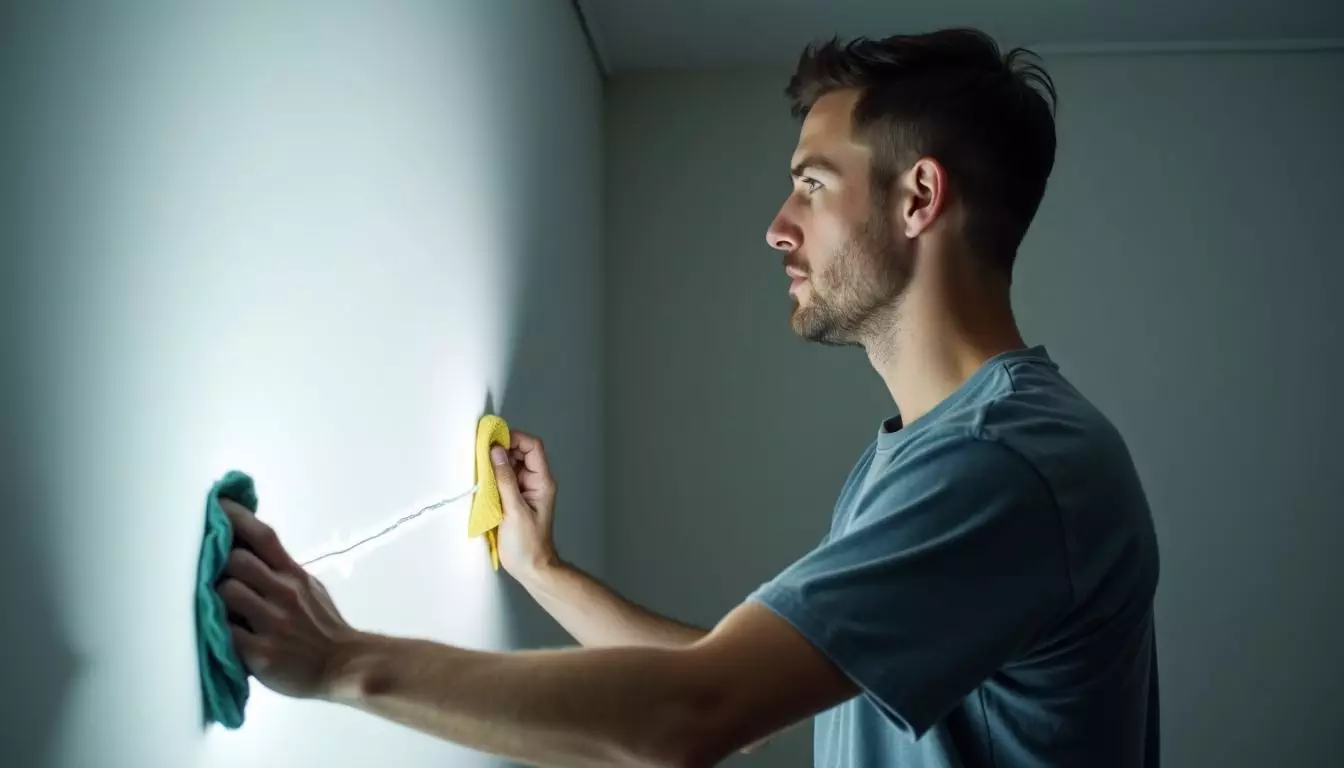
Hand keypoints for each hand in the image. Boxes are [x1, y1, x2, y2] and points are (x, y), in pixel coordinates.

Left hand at [217, 500, 359, 700]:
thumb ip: (281, 571)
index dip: (237, 517)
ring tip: (215, 606)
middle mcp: (285, 594)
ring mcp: (273, 623)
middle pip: (238, 560)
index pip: (264, 536)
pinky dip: (216, 629)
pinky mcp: (260, 653)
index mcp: (295, 576)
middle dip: (219, 564)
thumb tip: (247, 546)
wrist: (343, 666)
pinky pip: (224, 631)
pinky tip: (218, 632)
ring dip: (215, 597)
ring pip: (227, 592)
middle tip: (211, 574)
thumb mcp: (309, 590)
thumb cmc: (322, 626)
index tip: (217, 504)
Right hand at [491, 430, 559, 580]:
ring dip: (496, 462)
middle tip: (481, 451)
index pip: (533, 447)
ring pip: (511, 465)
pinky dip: (493, 476)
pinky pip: (505, 479)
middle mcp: (535, 482)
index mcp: (542, 481)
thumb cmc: (526, 543)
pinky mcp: (514, 499)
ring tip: (479, 465)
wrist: (531, 567)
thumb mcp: (514, 510)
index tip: (493, 439)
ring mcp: (525, 490)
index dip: (515, 438)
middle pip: (521, 453)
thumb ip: (505, 479)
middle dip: (503, 448)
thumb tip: (496, 450)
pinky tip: (482, 479)